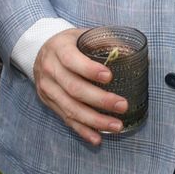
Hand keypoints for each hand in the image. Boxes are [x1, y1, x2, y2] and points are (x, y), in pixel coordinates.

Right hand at [33, 28, 125, 145]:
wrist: (40, 50)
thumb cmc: (70, 43)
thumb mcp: (82, 35)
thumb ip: (105, 41)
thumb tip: (134, 53)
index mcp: (59, 48)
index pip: (71, 60)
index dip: (89, 69)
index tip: (109, 77)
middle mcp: (50, 69)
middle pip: (73, 88)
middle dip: (99, 100)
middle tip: (122, 105)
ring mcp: (48, 88)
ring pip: (70, 108)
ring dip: (94, 120)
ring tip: (116, 126)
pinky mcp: (49, 103)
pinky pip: (66, 119)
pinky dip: (82, 130)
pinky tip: (97, 138)